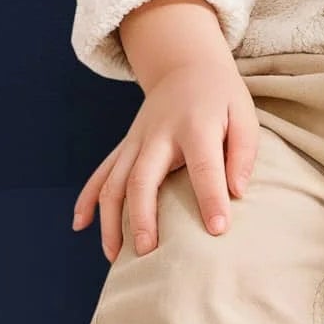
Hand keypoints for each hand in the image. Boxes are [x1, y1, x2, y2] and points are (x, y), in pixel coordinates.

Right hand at [71, 59, 259, 261]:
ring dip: (110, 220)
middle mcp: (159, 134)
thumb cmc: (221, 97)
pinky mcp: (125, 146)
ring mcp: (136, 141)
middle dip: (142, 217)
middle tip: (148, 252)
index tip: (217, 229)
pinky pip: (101, 172)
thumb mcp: (244, 114)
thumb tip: (237, 192)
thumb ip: (243, 152)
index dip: (211, 198)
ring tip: (115, 257)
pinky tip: (80, 225)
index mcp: (195, 126)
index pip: (204, 166)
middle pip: (143, 178)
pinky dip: (86, 199)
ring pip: (114, 182)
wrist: (186, 66)